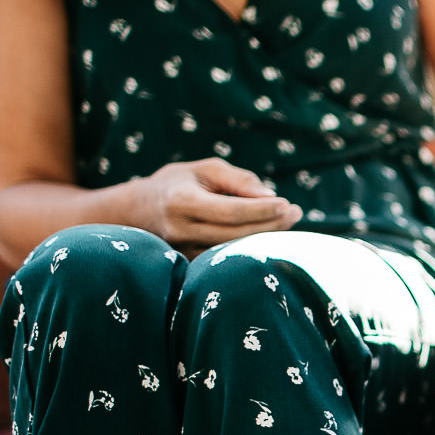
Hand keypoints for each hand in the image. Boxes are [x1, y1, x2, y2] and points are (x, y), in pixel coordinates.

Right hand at [137, 160, 300, 246]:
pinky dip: (249, 248)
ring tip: (287, 222)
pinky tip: (268, 236)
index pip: (230, 211)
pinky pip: (225, 260)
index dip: (261, 210)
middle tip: (295, 212)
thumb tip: (270, 196)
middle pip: (235, 234)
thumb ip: (238, 180)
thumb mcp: (205, 169)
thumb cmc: (179, 183)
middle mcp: (180, 230)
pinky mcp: (189, 264)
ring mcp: (183, 251)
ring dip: (264, 238)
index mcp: (182, 201)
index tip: (286, 204)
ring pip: (232, 251)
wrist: (139, 211)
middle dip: (270, 225)